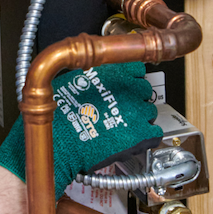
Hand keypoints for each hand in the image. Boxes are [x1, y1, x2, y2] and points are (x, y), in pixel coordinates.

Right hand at [0, 62, 162, 198]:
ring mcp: (137, 112)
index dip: (130, 79)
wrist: (58, 144)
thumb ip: (91, 76)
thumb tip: (94, 75)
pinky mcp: (139, 135)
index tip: (126, 85)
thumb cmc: (59, 116)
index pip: (137, 70)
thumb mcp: (72, 82)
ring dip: (140, 118)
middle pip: (144, 90)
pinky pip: (154, 133)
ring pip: (150, 112)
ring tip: (125, 125)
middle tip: (122, 108)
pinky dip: (146, 137)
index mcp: (115, 72)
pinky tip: (133, 139)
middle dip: (135, 99)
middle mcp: (129, 89)